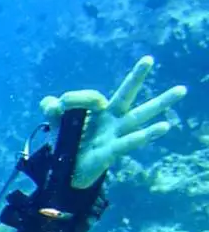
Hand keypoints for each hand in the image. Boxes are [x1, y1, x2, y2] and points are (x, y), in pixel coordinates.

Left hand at [39, 55, 186, 188]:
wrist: (69, 172)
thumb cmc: (68, 144)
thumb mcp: (56, 125)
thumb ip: (52, 110)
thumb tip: (50, 102)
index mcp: (98, 111)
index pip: (90, 96)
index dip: (73, 98)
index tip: (59, 105)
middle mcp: (111, 119)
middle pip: (125, 95)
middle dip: (136, 77)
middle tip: (148, 59)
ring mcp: (114, 134)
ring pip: (139, 116)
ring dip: (160, 103)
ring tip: (181, 89)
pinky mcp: (112, 152)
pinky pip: (130, 142)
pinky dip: (145, 135)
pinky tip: (164, 126)